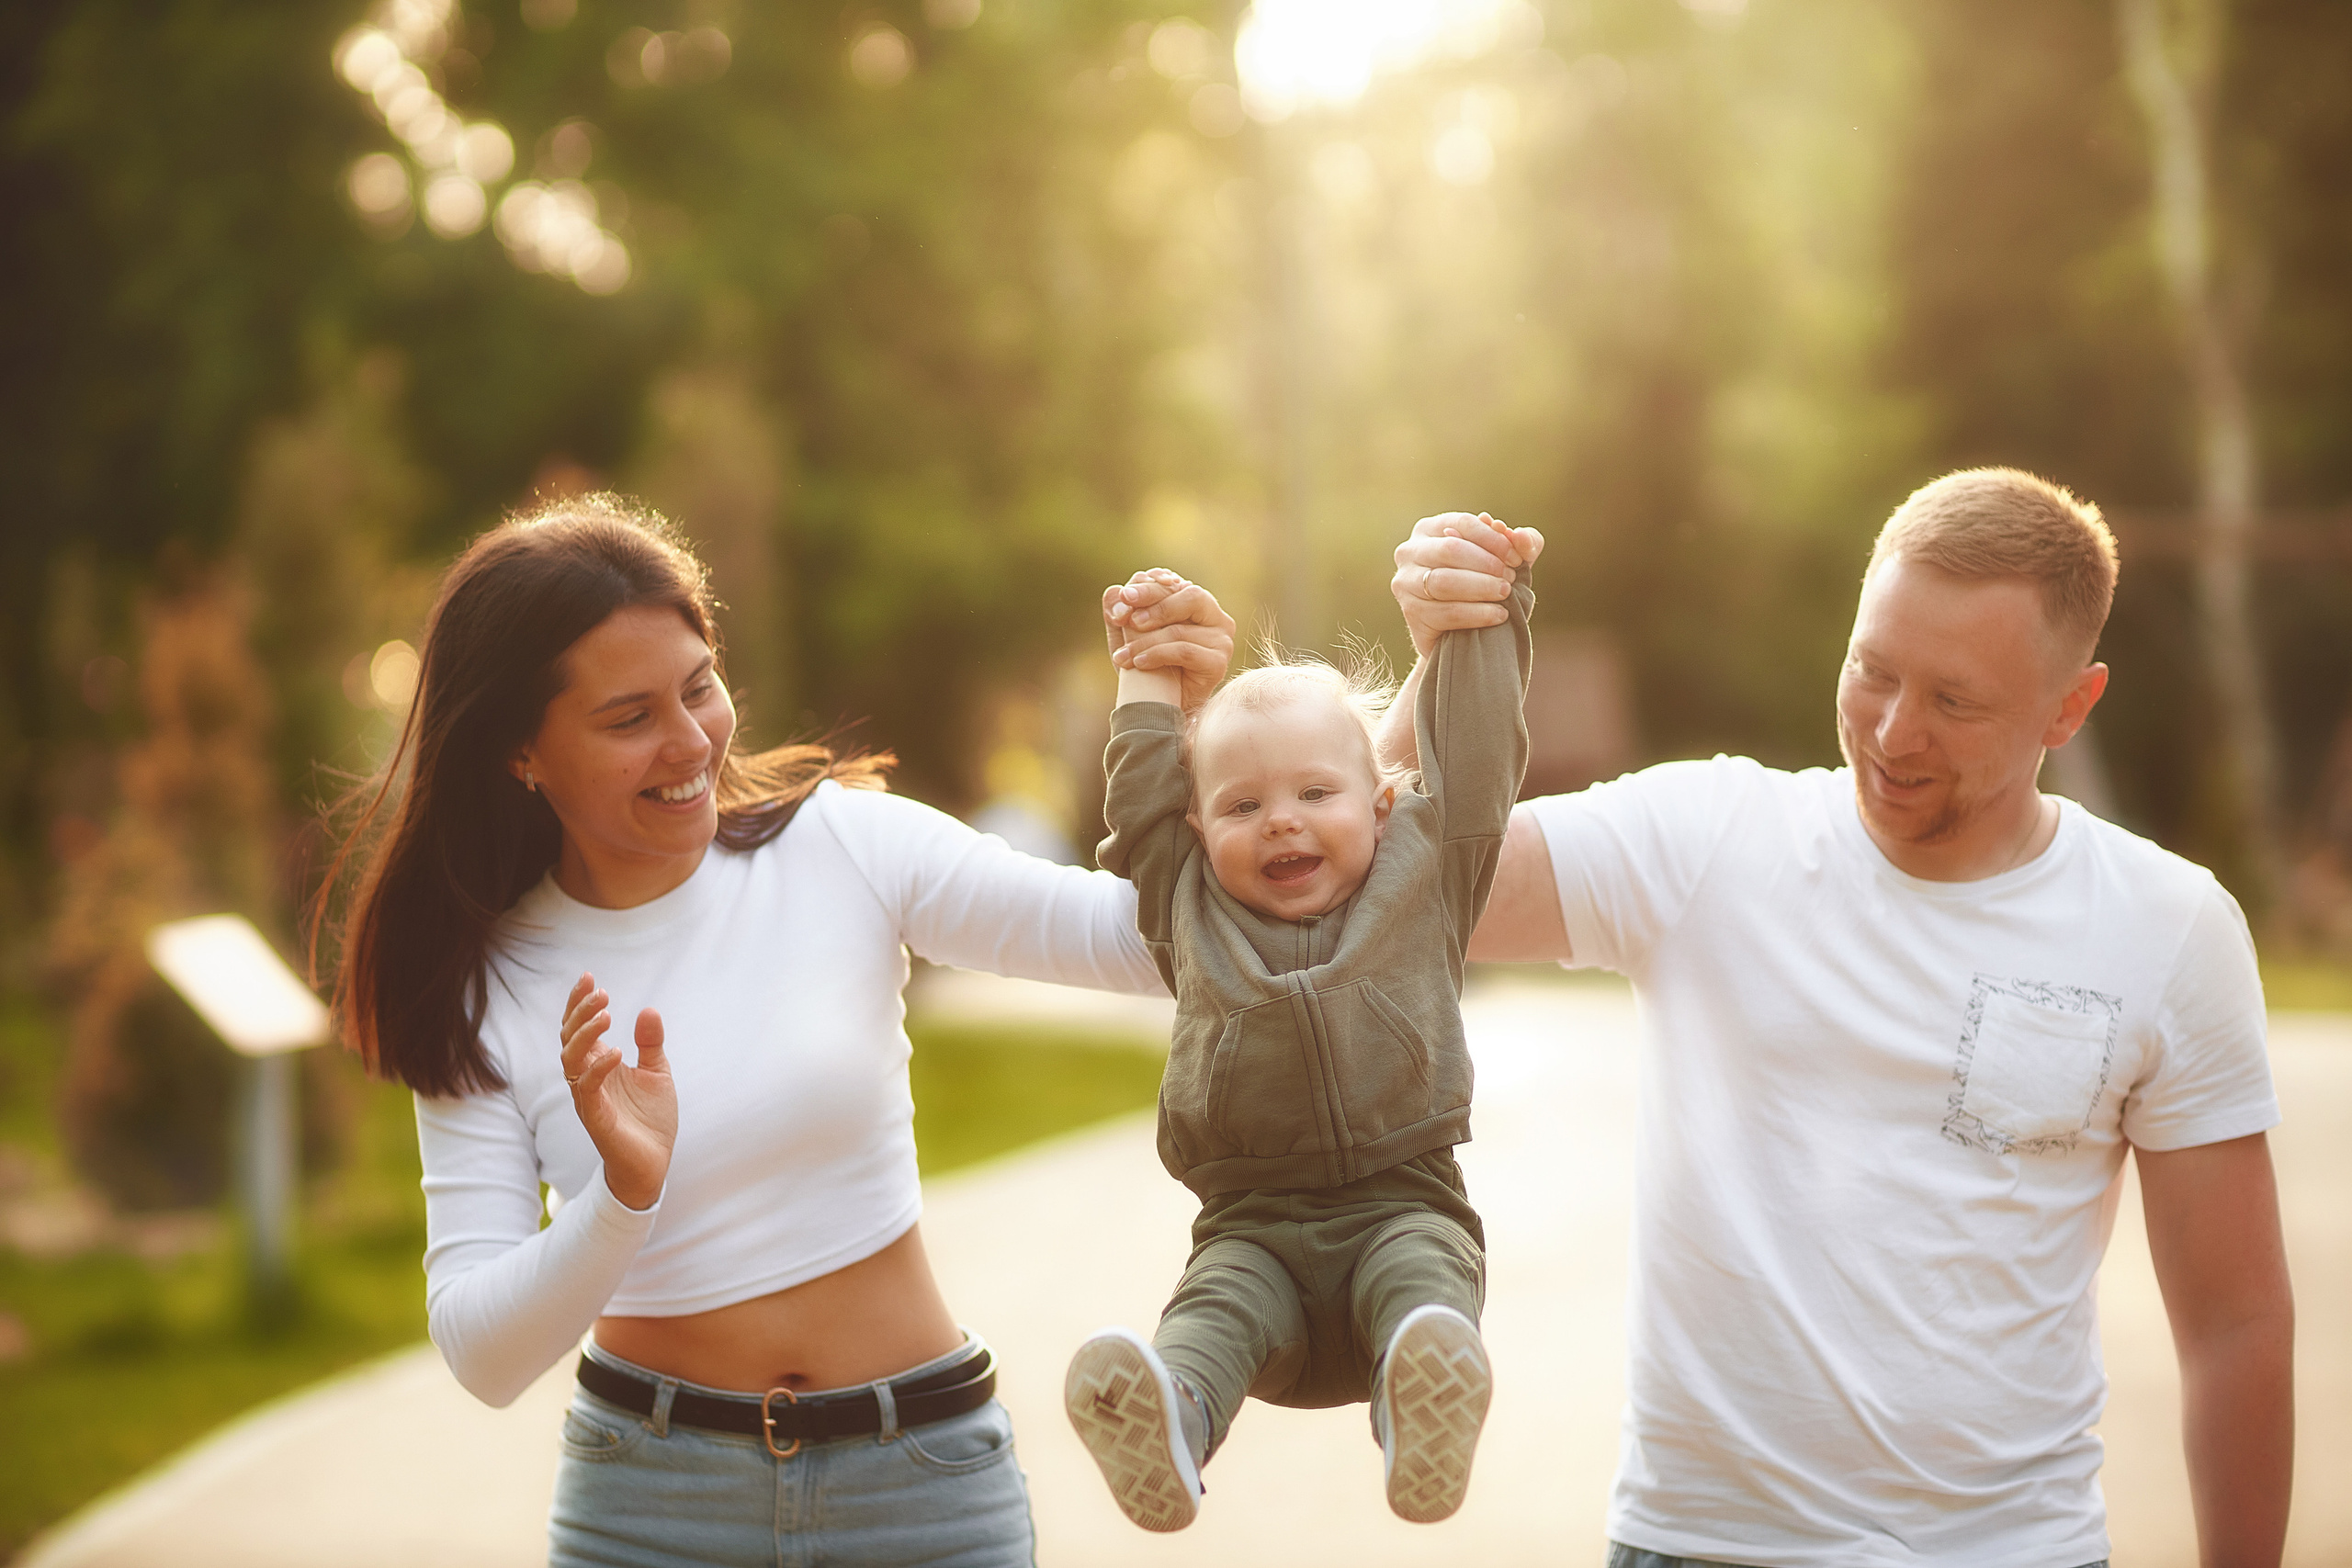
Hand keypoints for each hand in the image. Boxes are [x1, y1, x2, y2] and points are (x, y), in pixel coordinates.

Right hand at [558, 972, 676, 1211]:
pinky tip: (618, 1052)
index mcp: (599, 1063)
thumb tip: (648, 1010)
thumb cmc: (650, 1119)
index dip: (579, 1002)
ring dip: (585, 1035)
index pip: (579, 1027)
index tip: (589, 977)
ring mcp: (588, 1096)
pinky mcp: (595, 1116)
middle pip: (569, 1037)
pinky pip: (587, 1088)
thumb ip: (651, 1043)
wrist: (654, 1162)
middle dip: (580, 1012)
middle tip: (600, 992)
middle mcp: (587, 1077)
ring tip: (605, 1016)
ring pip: (570, 1059)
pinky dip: (599, 1068)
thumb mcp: (657, 1073)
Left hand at [1103, 568, 1235, 710]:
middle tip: (1127, 618)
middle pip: (1190, 596)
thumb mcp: (1127, 637)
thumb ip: (1120, 613)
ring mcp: (1221, 640)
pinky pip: (1185, 651)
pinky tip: (1139, 663)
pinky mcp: (1218, 663)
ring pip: (1181, 629)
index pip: (1174, 585)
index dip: (1150, 588)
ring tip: (1122, 656)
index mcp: (1194, 603)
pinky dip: (1157, 655)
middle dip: (1155, 604)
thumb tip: (1114, 591)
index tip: (1125, 596)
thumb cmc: (1146, 668)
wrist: (1159, 710)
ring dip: (1145, 641)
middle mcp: (1214, 617)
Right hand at [1390, 511, 1544, 657]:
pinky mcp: (1410, 613)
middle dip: (1486, 564)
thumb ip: (1524, 544)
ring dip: (1481, 587)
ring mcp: (1405, 583)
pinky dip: (1477, 613)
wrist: (1462, 632)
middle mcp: (1409, 551)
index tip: (1516, 558)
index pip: (1463, 524)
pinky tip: (1499, 615)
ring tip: (1506, 593)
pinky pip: (1446, 612)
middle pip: (1450, 549)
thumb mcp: (1508, 562)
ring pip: (1445, 581)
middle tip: (1511, 578)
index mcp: (1430, 529)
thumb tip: (1519, 535)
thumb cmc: (1486, 587)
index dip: (1493, 540)